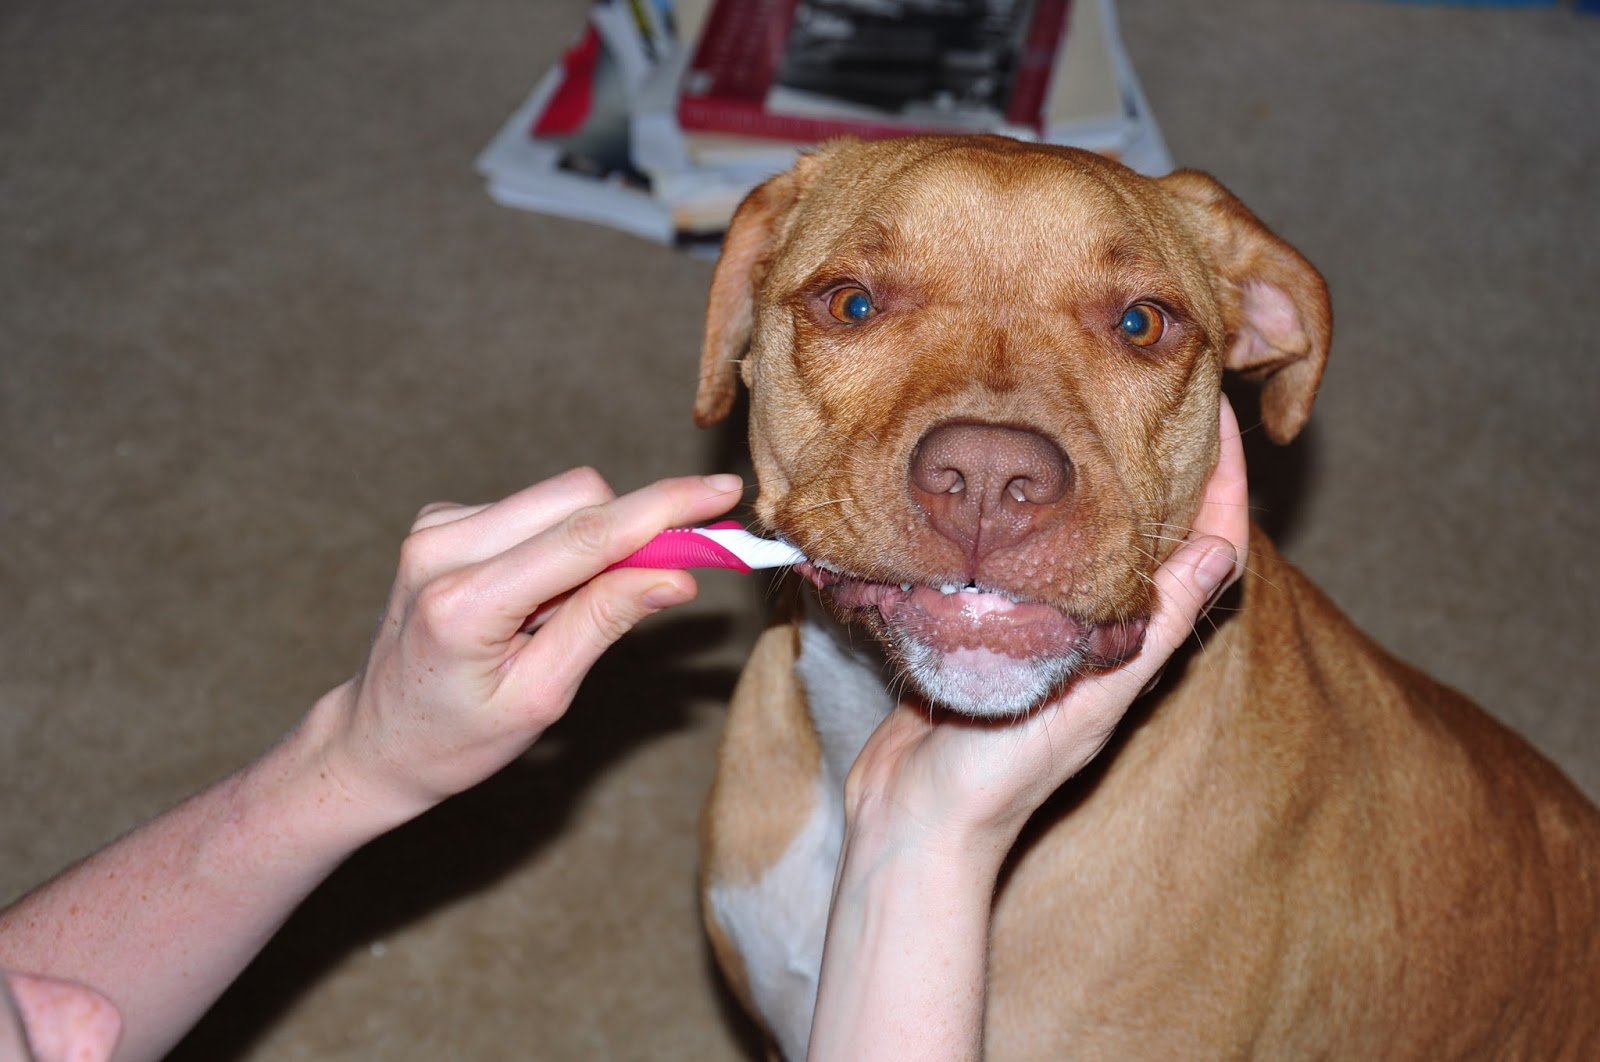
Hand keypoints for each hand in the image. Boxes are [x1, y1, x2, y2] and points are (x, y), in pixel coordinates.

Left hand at [313, 468, 742, 820]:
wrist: (375, 741)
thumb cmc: (455, 739)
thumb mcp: (540, 697)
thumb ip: (604, 623)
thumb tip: (677, 576)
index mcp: (465, 602)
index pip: (587, 535)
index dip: (665, 510)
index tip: (724, 492)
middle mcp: (442, 546)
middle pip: (579, 498)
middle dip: (632, 533)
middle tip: (654, 589)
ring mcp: (436, 526)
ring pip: (560, 499)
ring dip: (589, 547)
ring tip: (556, 617)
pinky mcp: (441, 520)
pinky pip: (533, 511)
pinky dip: (556, 548)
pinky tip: (531, 602)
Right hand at [844, 397, 1249, 850]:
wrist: (912, 819)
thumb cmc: (1001, 772)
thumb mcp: (1091, 696)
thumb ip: (1153, 627)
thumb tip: (1228, 546)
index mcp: (1131, 645)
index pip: (1201, 547)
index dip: (1220, 478)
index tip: (1211, 406)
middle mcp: (1091, 630)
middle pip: (1145, 527)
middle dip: (1158, 457)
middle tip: (1147, 385)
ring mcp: (1034, 627)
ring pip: (1079, 533)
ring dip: (1090, 474)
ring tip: (1080, 407)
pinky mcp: (980, 627)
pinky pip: (1014, 556)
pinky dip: (1021, 513)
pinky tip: (999, 476)